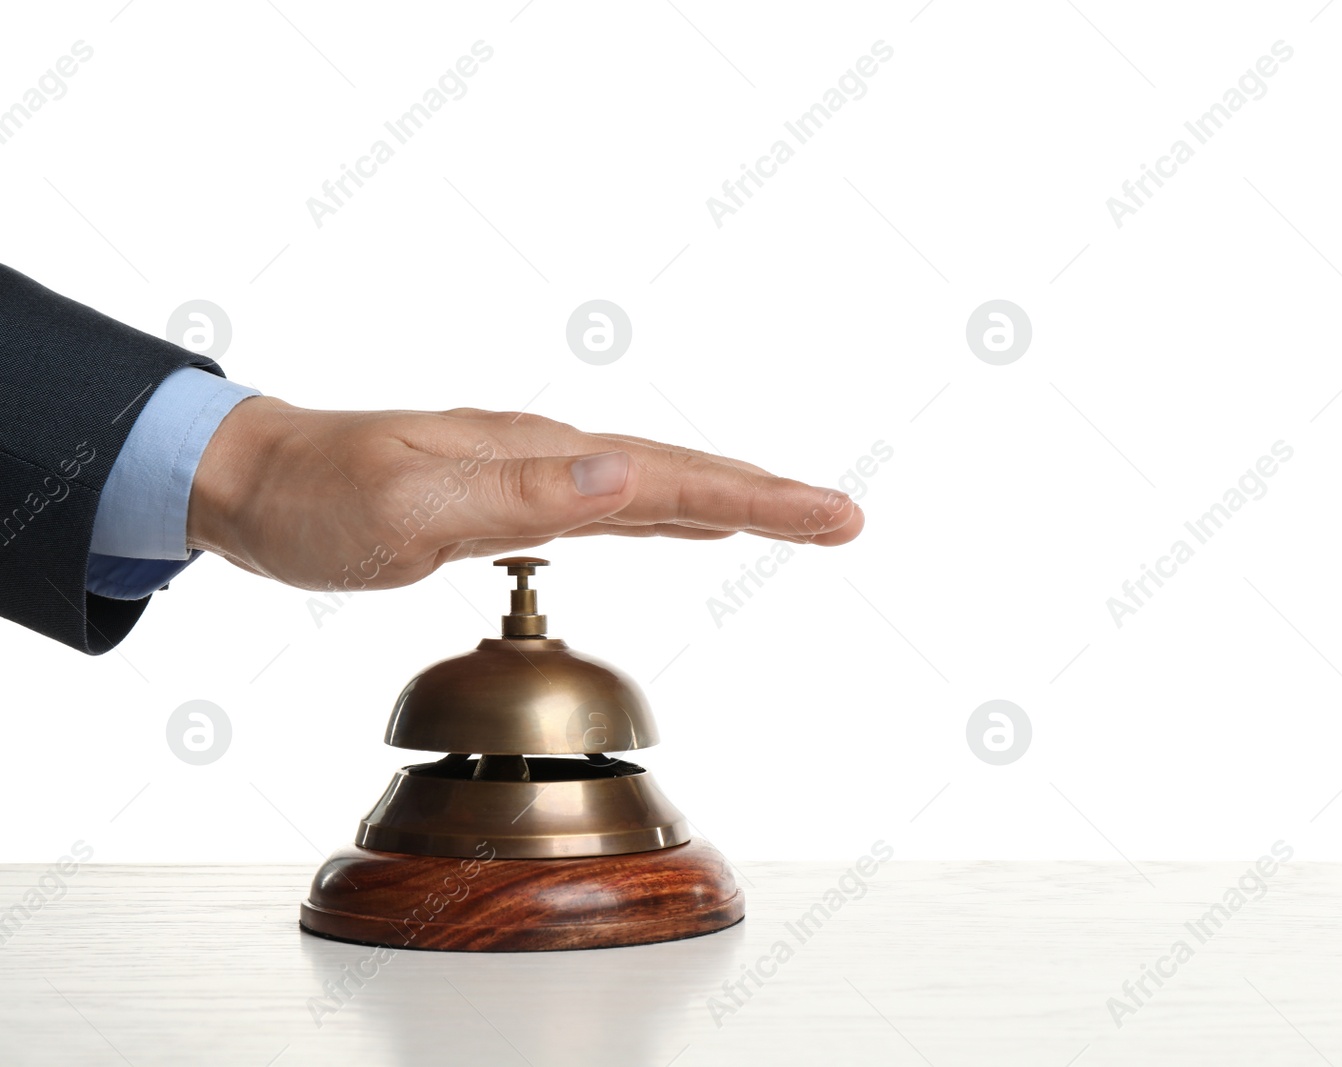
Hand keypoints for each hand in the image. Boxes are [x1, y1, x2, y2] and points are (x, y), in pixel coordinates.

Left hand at [187, 397, 863, 590]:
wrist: (253, 480)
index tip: (831, 516)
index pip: (672, 478)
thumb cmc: (320, 500)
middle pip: (683, 473)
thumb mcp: (410, 509)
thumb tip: (623, 476)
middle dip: (770, 497)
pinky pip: (616, 504)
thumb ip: (520, 498)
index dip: (759, 499)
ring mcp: (533, 472)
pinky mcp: (514, 497)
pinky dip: (671, 512)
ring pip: (657, 487)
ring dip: (733, 501)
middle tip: (846, 518)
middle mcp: (549, 455)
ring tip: (797, 516)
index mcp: (539, 456)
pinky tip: (689, 520)